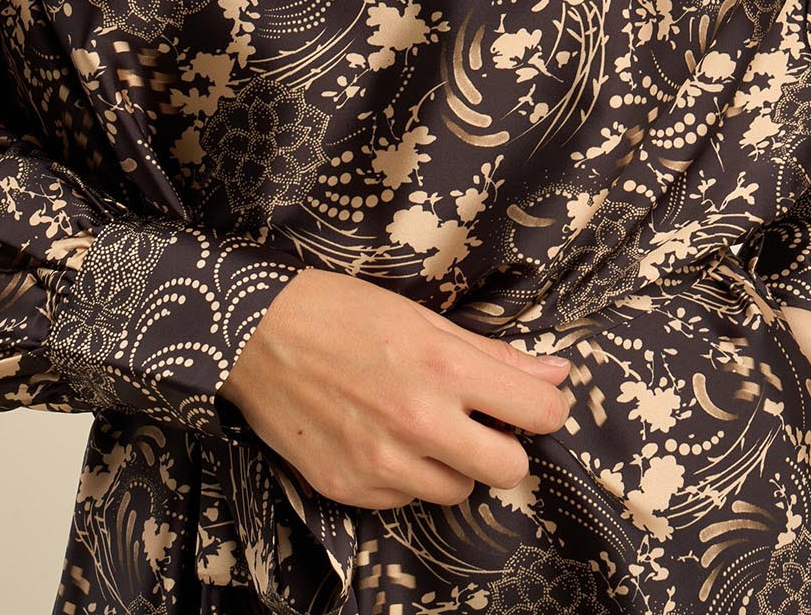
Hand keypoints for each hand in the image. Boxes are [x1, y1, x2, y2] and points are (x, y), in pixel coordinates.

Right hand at [218, 267, 572, 509]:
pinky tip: (381, 438)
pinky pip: (406, 499)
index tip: (531, 401)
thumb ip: (492, 355)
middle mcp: (419, 421)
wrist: (255, 333)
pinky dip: (405, 475)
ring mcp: (383, 462)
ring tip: (422, 427)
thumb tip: (556, 373)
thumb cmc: (341, 311)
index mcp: (443, 367)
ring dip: (454, 464)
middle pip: (510, 468)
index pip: (539, 411)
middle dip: (505, 446)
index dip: (544, 406)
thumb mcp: (422, 317)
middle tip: (480, 422)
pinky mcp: (350, 487)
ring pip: (459, 491)